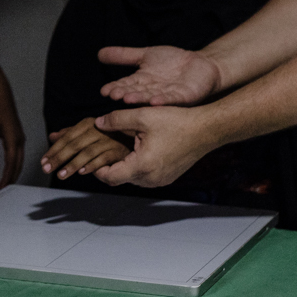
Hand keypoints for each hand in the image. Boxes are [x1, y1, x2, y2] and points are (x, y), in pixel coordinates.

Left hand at [0, 78, 24, 189]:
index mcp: (14, 139)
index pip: (11, 165)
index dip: (6, 178)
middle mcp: (19, 139)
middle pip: (18, 165)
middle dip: (10, 179)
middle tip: (1, 191)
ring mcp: (19, 137)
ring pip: (18, 160)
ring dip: (12, 172)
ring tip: (3, 184)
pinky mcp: (16, 134)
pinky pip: (16, 154)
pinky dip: (12, 164)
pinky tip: (6, 169)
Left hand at [40, 118, 130, 180]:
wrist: (138, 138)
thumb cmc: (111, 136)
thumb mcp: (90, 132)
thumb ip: (71, 134)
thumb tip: (52, 136)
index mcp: (88, 123)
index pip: (67, 138)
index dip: (54, 150)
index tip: (43, 162)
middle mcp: (98, 129)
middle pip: (74, 144)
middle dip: (59, 158)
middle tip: (47, 169)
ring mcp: (109, 140)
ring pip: (87, 152)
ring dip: (73, 165)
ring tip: (61, 175)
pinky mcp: (120, 150)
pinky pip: (104, 158)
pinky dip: (93, 165)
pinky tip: (83, 172)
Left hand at [91, 105, 212, 186]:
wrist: (206, 130)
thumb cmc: (177, 122)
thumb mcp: (142, 116)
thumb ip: (116, 120)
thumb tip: (98, 123)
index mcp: (142, 166)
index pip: (109, 177)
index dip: (96, 169)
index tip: (91, 159)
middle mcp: (151, 179)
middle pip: (120, 179)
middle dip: (109, 166)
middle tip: (102, 152)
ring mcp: (161, 181)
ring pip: (133, 178)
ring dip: (124, 166)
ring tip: (118, 149)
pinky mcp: (167, 177)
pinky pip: (145, 176)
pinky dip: (137, 167)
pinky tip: (137, 151)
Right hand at [98, 45, 221, 105]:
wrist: (200, 64)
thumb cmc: (172, 61)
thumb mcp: (145, 55)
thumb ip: (124, 56)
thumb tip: (98, 53)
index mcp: (142, 82)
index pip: (125, 85)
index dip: (115, 87)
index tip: (104, 91)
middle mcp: (153, 90)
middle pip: (137, 93)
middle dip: (125, 94)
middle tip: (114, 95)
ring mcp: (168, 94)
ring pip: (151, 98)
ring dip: (141, 99)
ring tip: (128, 99)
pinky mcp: (184, 96)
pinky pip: (173, 99)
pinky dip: (164, 100)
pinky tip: (155, 100)